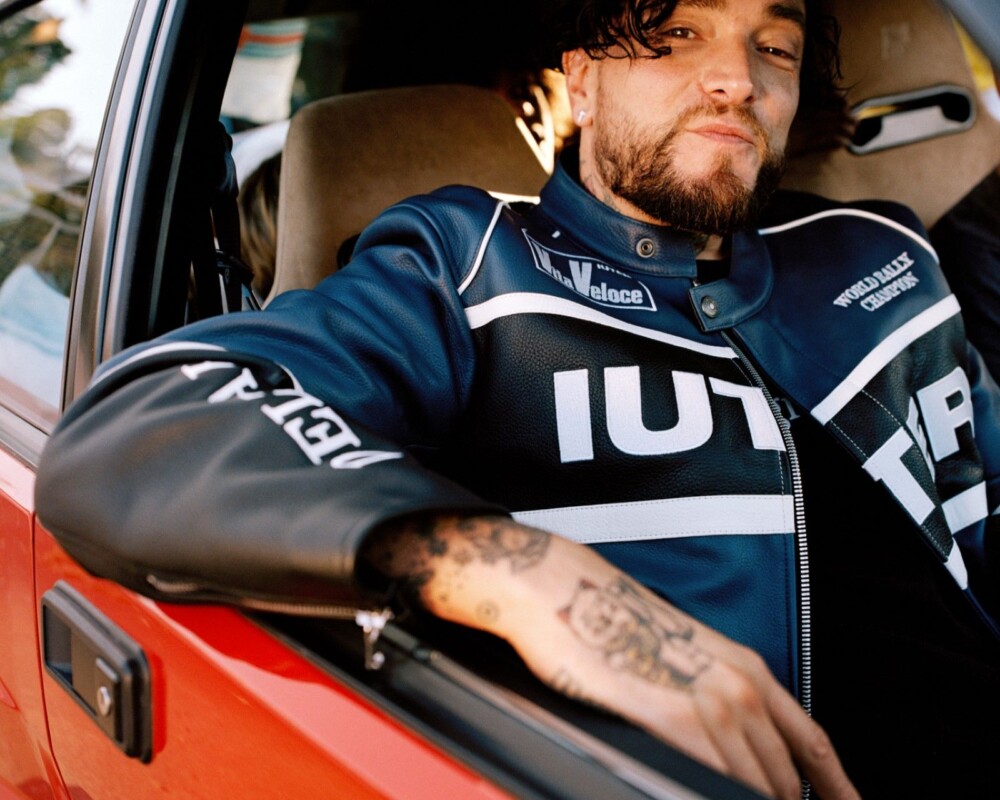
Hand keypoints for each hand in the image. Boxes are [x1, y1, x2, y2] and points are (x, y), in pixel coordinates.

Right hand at [361, 514, 859, 799]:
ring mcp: (709, 703)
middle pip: (787, 774)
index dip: (837, 783)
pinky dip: (720, 795)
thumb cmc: (610, 617)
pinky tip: (709, 797)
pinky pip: (716, 780)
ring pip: (758, 783)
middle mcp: (740, 685)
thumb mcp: (681, 654)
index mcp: (745, 666)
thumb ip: (711, 697)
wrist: (566, 588)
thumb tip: (720, 743)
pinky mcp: (672, 719)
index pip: (811, 741)